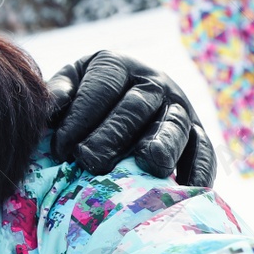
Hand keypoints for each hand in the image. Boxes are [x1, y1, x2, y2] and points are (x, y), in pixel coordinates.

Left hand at [47, 51, 216, 184]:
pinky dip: (199, 169)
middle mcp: (153, 82)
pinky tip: (189, 188)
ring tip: (149, 164)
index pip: (100, 88)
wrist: (120, 107)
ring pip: (173, 125)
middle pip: (135, 108)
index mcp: (116, 66)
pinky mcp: (198, 133)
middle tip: (90, 162)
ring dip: (162, 145)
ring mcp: (179, 106)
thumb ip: (58, 94)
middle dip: (112, 135)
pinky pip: (203, 150)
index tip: (60, 149)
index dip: (80, 117)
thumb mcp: (69, 87)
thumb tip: (50, 108)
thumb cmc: (84, 103)